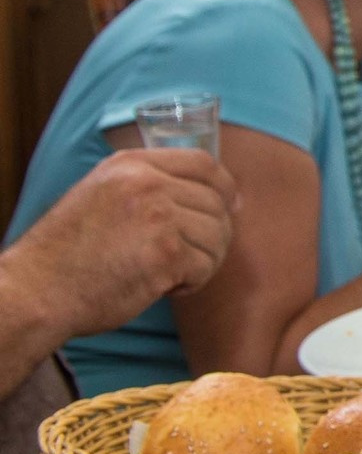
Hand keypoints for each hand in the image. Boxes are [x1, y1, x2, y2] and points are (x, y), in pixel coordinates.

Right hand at [5, 150, 235, 339]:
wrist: (37, 291)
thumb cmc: (68, 253)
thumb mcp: (101, 195)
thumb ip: (147, 186)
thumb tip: (219, 196)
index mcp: (130, 165)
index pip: (203, 163)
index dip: (225, 187)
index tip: (231, 207)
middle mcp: (147, 184)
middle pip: (216, 203)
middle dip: (213, 234)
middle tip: (190, 258)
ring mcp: (158, 217)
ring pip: (216, 236)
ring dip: (204, 261)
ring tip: (174, 274)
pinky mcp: (166, 254)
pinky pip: (205, 266)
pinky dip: (193, 282)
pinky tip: (167, 288)